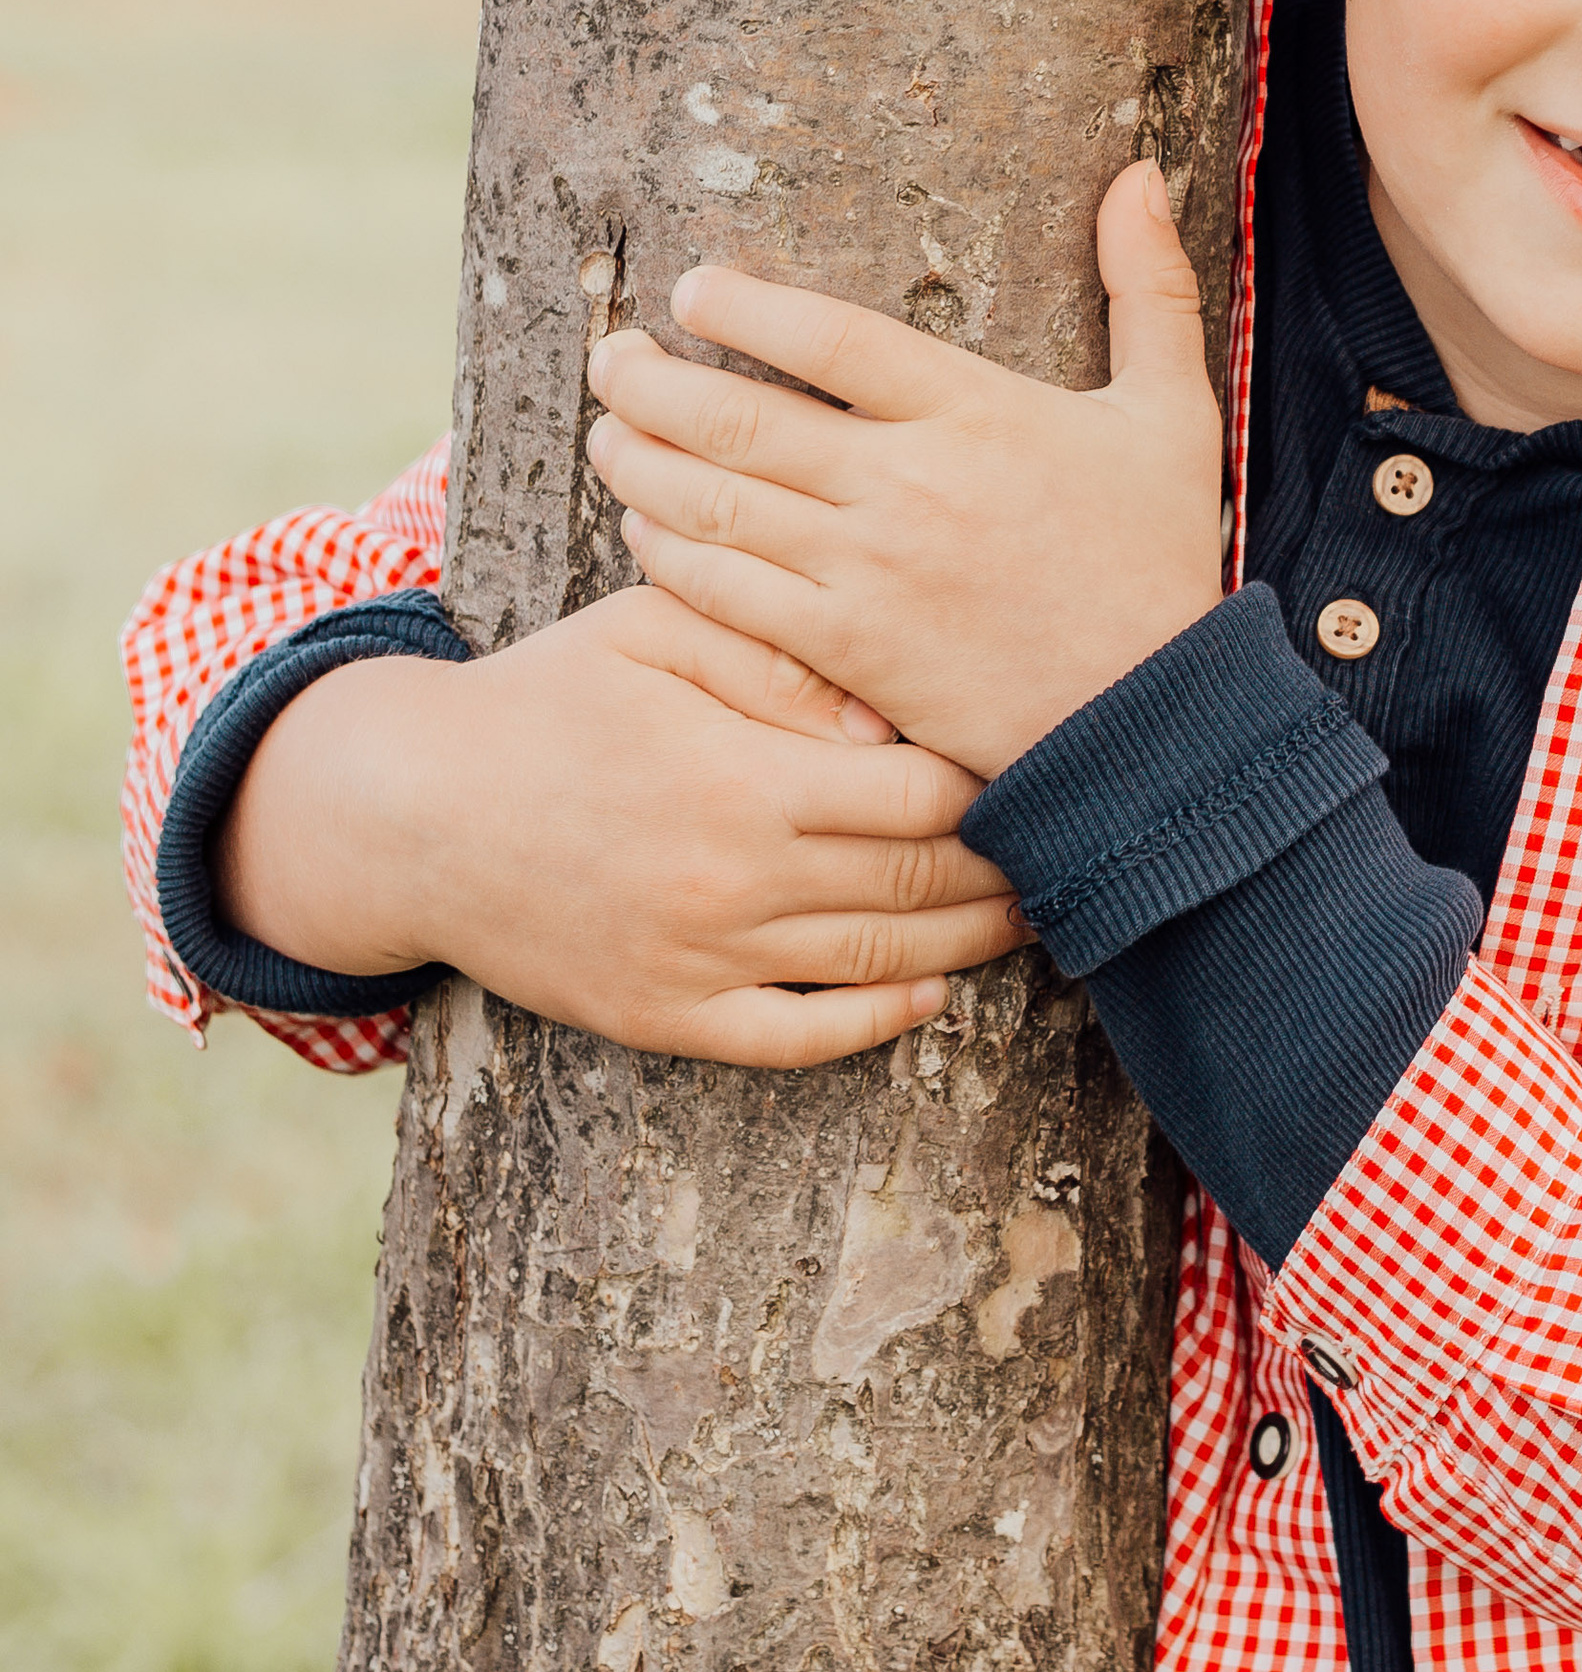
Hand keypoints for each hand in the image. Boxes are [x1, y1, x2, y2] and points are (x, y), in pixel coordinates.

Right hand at [213, 584, 1023, 1066]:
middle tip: (1078, 838)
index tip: (1047, 754)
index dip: (996, 779)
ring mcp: (700, 960)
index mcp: (742, 775)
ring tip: (1032, 912)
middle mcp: (732, 880)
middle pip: (919, 885)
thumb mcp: (658, 631)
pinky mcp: (665, 1018)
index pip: (920, 794)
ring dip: (969, 945)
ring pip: (876, 966)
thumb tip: (885, 718)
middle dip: (1010, 867)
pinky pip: (795, 1040)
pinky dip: (874, 1024)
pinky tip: (926, 996)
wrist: (414, 812)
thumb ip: (778, 659)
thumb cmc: (551, 695)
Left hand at [584, 158, 1225, 776]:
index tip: (692, 291)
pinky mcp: (845, 651)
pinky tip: (644, 529)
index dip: (744, 307)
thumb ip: (1149, 285)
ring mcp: (867, 571)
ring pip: (716, 502)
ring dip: (640, 461)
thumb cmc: (1163, 556)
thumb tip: (1140, 172)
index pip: (829, 335)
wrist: (1155, 715)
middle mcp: (906, 483)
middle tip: (609, 356)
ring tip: (604, 432)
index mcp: (974, 410)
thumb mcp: (1172, 408)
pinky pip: (728, 592)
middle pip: (741, 416)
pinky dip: (671, 555)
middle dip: (652, 381)